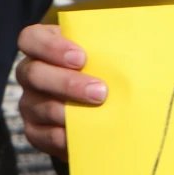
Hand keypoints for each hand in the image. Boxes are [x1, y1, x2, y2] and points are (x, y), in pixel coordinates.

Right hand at [17, 23, 107, 161]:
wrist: (107, 110)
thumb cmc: (108, 72)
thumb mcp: (110, 55)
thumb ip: (115, 48)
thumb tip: (143, 45)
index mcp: (45, 47)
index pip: (31, 38)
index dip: (51, 47)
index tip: (81, 57)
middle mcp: (31, 73)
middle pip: (33, 74)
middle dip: (67, 83)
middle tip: (100, 91)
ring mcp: (30, 102)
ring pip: (37, 105)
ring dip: (68, 111)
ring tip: (97, 114)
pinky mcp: (35, 130)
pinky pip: (41, 134)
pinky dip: (62, 136)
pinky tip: (83, 134)